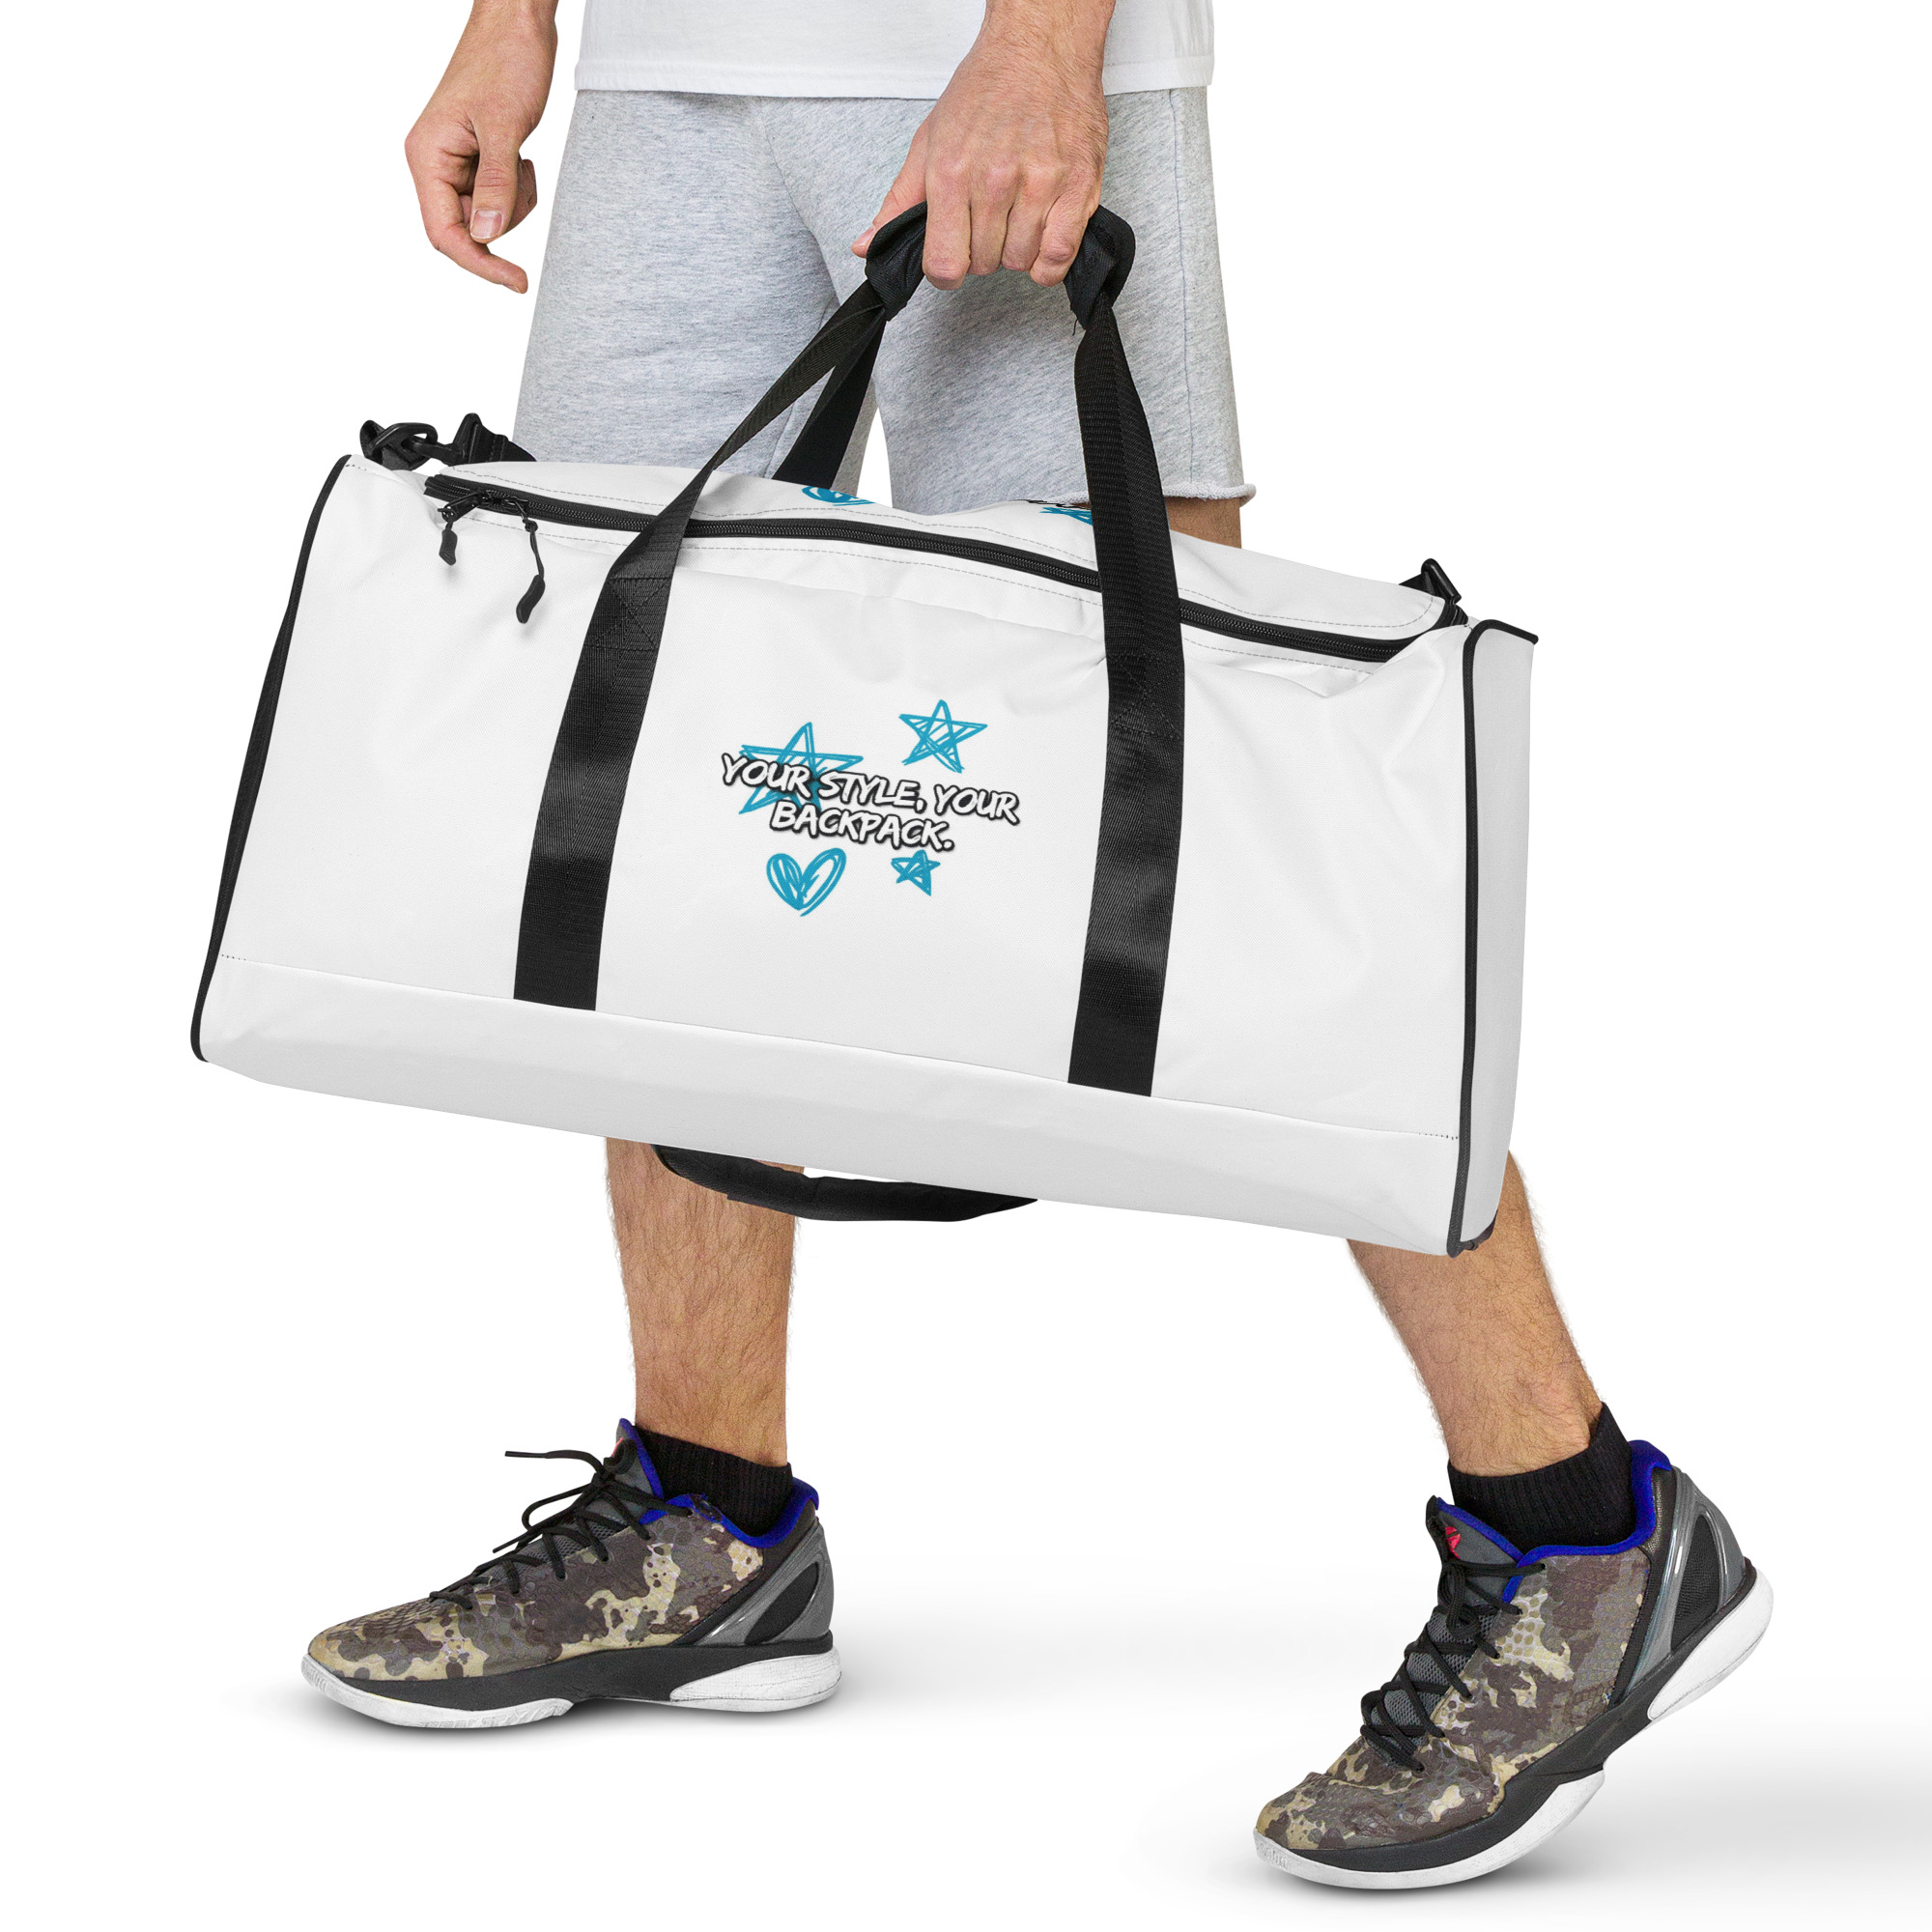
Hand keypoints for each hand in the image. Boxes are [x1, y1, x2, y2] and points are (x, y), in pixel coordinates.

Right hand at [404, 0, 558, 292]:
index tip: (517, 281)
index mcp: (427, 155)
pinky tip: (522, 157)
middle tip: (524, 176)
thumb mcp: (506, 128)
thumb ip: (497, 186)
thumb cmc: (506, 59)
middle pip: (468, 228)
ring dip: (514, 203)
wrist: (518, 22)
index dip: (479, 263)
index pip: (444, 232)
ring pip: (486, 216)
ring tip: (523, 161)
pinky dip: (516, 189)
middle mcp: (435, 162)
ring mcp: (455, 162)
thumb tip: (487, 236)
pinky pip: (497, 197)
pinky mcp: (476, 158)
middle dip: (503, 218)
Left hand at [854, 0, 1113, 289]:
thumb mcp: (929, 140)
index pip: (944, 264)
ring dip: (1016, 250)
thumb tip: (867, 247)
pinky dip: (1048, 261)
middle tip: (987, 219)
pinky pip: (1059, 256)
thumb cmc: (987, 89)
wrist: (1040, 46)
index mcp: (952, 173)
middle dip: (981, 251)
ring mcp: (1040, 185)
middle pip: (983, 264)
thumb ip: (899, 201)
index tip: (952, 257)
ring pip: (1020, 262)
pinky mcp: (1078, 186)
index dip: (945, 271)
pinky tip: (1041, 239)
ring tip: (1016, 215)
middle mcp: (995, 181)